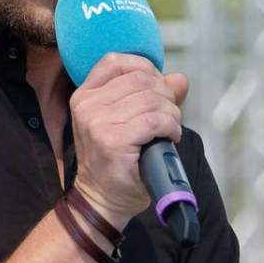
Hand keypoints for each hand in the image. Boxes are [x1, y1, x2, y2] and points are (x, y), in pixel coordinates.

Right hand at [70, 53, 188, 227]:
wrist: (101, 200)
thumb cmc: (115, 163)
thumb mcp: (125, 123)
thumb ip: (152, 96)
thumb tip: (180, 79)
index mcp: (84, 96)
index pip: (116, 62)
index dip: (145, 69)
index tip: (157, 89)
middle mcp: (87, 106)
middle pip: (141, 79)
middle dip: (165, 96)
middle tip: (168, 118)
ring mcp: (98, 123)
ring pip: (153, 100)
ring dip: (171, 114)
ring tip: (169, 130)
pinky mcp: (113, 141)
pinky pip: (156, 121)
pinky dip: (171, 128)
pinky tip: (169, 138)